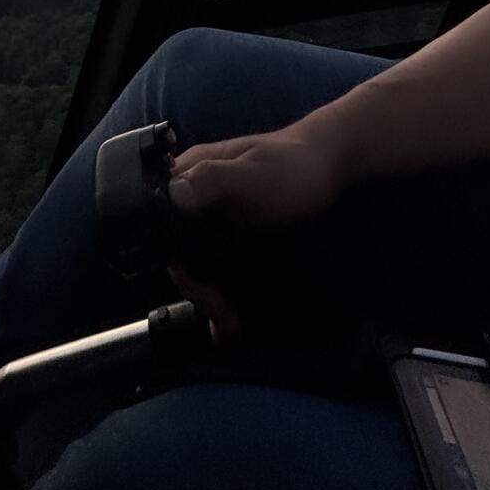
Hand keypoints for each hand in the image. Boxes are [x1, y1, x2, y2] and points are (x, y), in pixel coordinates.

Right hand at [164, 124, 347, 339]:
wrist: (328, 163)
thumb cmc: (293, 164)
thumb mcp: (255, 175)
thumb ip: (214, 179)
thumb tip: (173, 194)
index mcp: (188, 173)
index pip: (161, 225)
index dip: (177, 263)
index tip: (203, 292)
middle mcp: (193, 192)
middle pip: (178, 247)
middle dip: (196, 288)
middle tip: (223, 317)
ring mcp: (212, 210)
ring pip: (196, 258)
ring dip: (207, 294)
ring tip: (228, 326)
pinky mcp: (231, 224)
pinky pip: (215, 259)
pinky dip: (219, 288)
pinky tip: (230, 315)